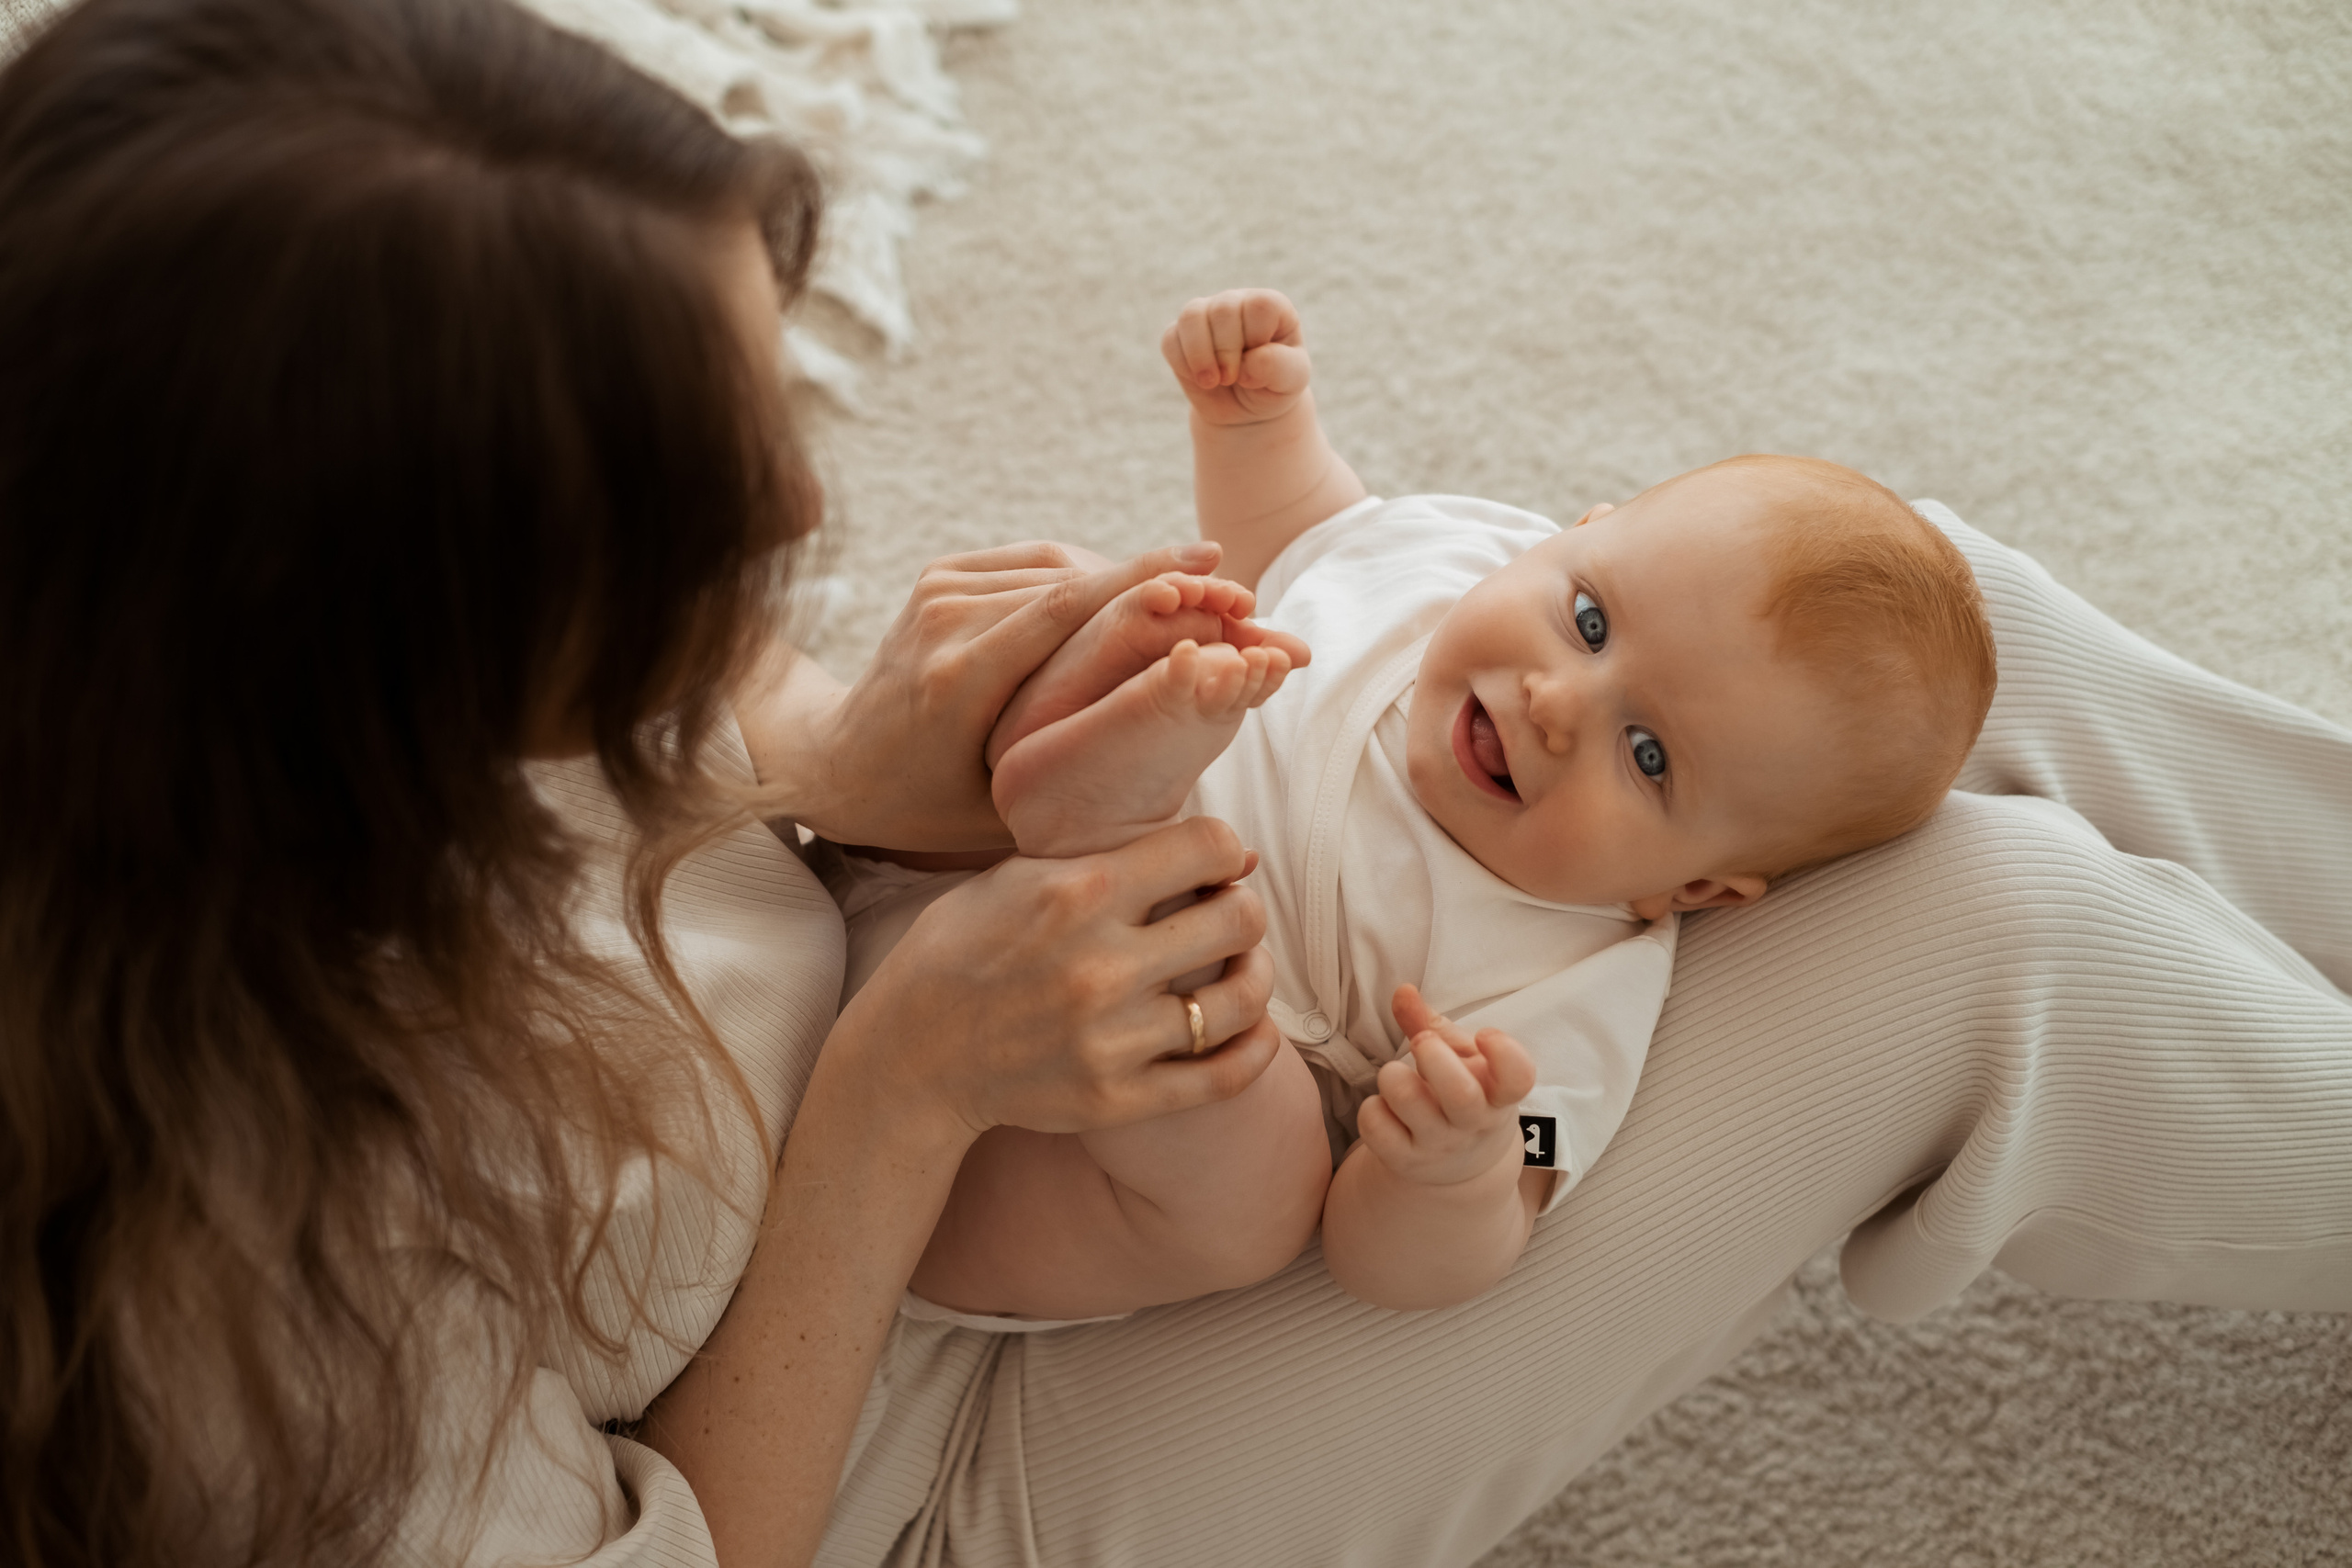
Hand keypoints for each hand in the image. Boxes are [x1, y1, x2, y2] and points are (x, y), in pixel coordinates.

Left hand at [737, 539, 1228, 850]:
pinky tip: (1129, 604)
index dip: (1145, 581)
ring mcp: (939, 588)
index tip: (1214, 570)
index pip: (1067, 607)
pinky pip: (1034, 564)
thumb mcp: (1005, 807)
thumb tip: (1178, 745)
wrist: (834, 761)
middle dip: (1157, 585)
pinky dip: (1085, 579)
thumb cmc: (923, 805)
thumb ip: (1075, 771)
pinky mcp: (941, 575)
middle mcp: (945, 618)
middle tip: (1230, 593)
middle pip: (1073, 580)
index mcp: (958, 675)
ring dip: (1126, 582)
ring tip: (1192, 603)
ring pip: (1059, 567)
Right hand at [829, 815, 1282, 1138]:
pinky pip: (1223, 1075)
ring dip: (1253, 974)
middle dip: (1242, 907)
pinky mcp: (1115, 1098)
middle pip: (1239, 918)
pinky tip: (1253, 1027)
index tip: (1214, 864)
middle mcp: (1099, 965)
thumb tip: (1239, 853)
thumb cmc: (963, 950)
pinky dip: (1256, 1047)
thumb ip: (1114, 856)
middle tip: (1226, 915)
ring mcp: (1110, 1039)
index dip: (1224, 848)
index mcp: (1077, 892)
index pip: (1208, 846)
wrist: (909, 1057)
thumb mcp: (1016, 878)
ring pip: (1241, 998)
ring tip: (1236, 967)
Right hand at [1161, 289, 1313, 428]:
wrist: (1247, 408)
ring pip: (1191, 316)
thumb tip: (1246, 364)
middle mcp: (1237, 302)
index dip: (1255, 338)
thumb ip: (1278, 367)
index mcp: (1271, 306)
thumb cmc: (1274, 387)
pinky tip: (1200, 379)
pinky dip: (1183, 364)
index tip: (1257, 366)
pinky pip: (1171, 339)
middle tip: (1230, 380)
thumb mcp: (1291, 381)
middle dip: (1225, 351)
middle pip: (1223, 309)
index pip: (1259, 306)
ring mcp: (1207, 315)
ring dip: (1199, 355)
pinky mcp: (1181, 335)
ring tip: (1211, 381)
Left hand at [1356, 984, 1536, 1187]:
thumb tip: (1403, 990)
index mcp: (1498, 1094)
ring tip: (1393, 1074)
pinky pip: (1377, 1130)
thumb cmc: (1461, 1092)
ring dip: (1394, 1077)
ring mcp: (1439, 1145)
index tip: (1486, 1034)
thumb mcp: (1460, 1060)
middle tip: (1422, 1041)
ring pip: (1411, 1105)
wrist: (1461, 1166)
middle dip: (1434, 1058)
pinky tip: (1382, 1106)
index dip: (1505, 1052)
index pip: (1518, 1078)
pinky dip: (1371, 1109)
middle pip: (1460, 1095)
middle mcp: (1472, 1123)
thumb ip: (1432, 1024)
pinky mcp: (1405, 1161)